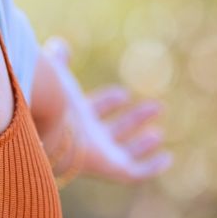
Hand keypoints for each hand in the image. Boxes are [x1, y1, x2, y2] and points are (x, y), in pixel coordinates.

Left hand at [41, 36, 170, 185]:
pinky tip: (166, 159)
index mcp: (73, 118)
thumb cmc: (51, 99)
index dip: (109, 102)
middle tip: (156, 107)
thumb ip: (58, 62)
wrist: (49, 125)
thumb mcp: (57, 75)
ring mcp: (99, 155)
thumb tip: (59, 44)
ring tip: (159, 134)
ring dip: (142, 143)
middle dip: (133, 120)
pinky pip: (135, 173)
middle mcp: (86, 139)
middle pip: (113, 132)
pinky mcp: (112, 169)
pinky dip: (151, 168)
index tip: (123, 94)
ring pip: (125, 152)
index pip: (94, 111)